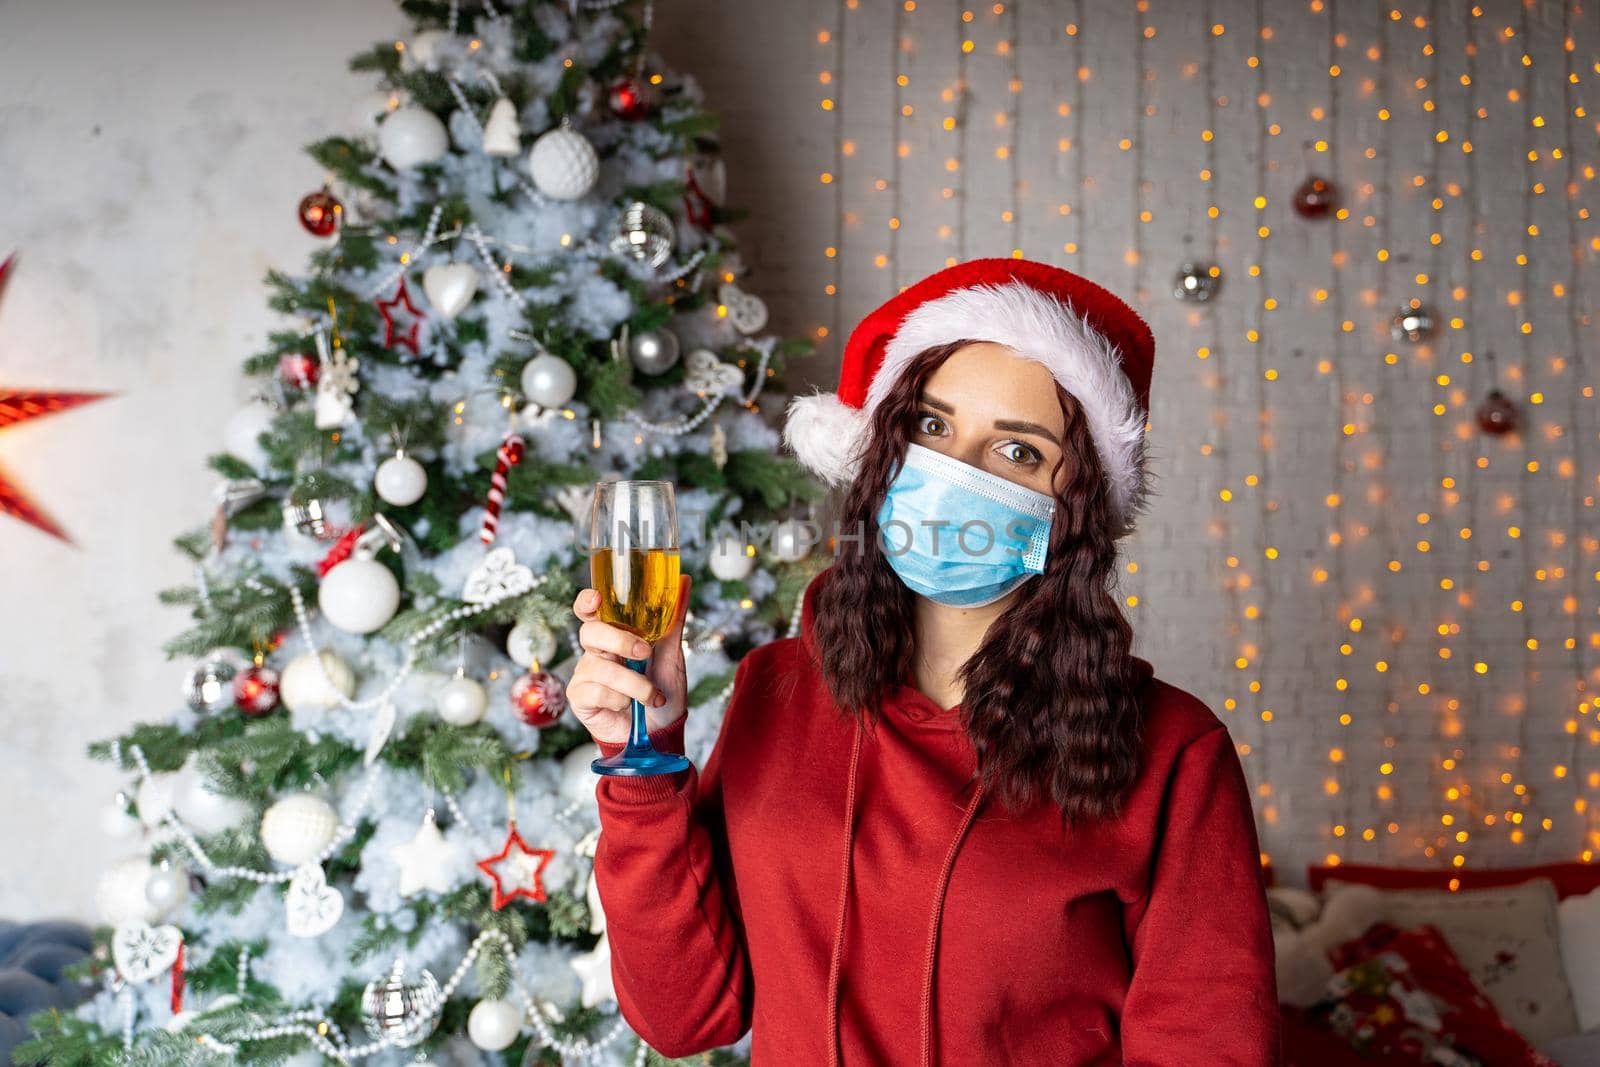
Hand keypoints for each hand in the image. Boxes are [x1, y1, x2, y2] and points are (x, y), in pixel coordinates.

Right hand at [567, 574, 691, 746]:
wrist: (662, 733)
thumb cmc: (662, 691)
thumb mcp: (672, 652)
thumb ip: (673, 618)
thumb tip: (684, 580)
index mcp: (612, 635)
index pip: (589, 611)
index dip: (587, 602)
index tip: (597, 598)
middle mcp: (595, 652)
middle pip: (591, 632)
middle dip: (620, 640)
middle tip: (645, 652)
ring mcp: (585, 674)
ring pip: (601, 667)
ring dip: (634, 684)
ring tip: (651, 696)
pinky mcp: (580, 698)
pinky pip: (597, 691)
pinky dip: (621, 700)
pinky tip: (629, 708)